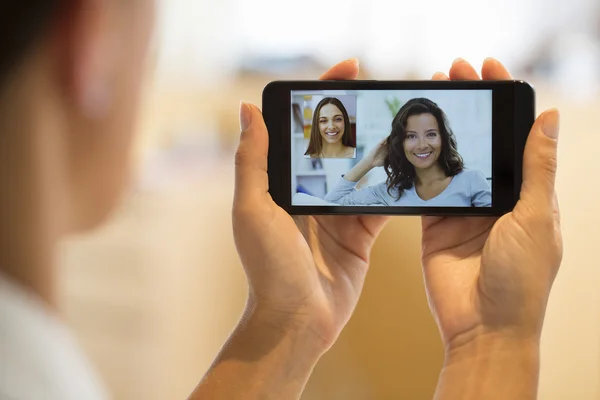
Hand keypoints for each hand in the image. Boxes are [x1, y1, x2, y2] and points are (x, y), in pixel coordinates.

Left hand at [233, 59, 389, 351]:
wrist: (296, 322)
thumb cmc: (268, 268)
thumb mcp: (253, 209)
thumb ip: (252, 161)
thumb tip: (247, 109)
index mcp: (280, 181)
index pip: (301, 126)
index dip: (322, 94)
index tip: (348, 69)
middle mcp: (308, 192)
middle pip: (337, 143)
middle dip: (359, 115)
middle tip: (384, 92)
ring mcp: (336, 212)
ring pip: (362, 170)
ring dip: (381, 147)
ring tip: (405, 122)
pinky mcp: (359, 233)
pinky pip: (381, 202)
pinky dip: (394, 186)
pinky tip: (412, 166)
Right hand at [422, 59, 561, 349]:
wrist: (483, 328)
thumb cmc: (520, 281)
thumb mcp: (535, 219)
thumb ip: (537, 169)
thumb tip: (549, 119)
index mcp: (529, 194)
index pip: (518, 137)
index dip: (506, 101)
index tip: (491, 69)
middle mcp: (496, 199)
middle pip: (481, 141)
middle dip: (469, 105)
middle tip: (454, 72)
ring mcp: (464, 210)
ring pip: (451, 159)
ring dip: (441, 128)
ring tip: (430, 97)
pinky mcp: (435, 224)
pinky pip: (426, 188)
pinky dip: (418, 164)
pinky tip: (410, 139)